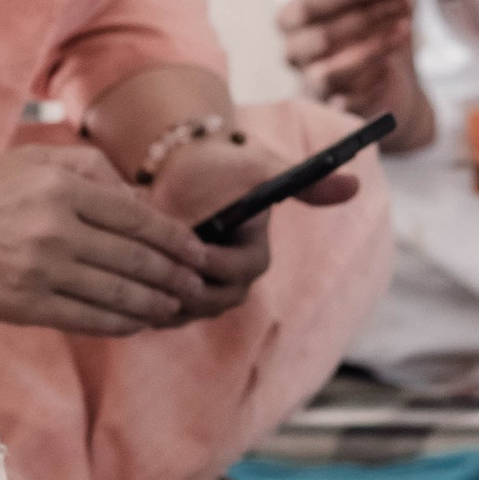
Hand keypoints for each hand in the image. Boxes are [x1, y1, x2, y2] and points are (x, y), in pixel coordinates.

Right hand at [0, 148, 227, 337]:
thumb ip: (88, 170)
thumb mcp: (28, 161)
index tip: (199, 252)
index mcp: (60, 185)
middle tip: (197, 285)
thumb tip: (140, 199)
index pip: (138, 217)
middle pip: (136, 258)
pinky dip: (120, 323)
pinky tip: (137, 324)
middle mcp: (55, 225)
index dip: (176, 240)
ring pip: (118, 292)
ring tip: (174, 308)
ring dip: (155, 304)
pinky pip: (88, 318)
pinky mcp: (23, 303)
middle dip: (175, 276)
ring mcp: (40, 268)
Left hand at [141, 124, 363, 320]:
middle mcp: (231, 280)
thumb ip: (306, 181)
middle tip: (157, 266)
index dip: (219, 265)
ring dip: (163, 298)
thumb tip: (354, 183)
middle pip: (215, 300)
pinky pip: (160, 313)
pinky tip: (123, 282)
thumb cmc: (223, 166)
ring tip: (137, 273)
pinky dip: (144, 304)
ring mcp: (202, 292)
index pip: (243, 272)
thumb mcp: (262, 166)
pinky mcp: (172, 297)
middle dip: (188, 288)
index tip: (195, 247)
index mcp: (253, 254)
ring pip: (185, 311)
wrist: (180, 170)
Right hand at [278, 0, 428, 139]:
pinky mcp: (335, 110)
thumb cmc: (370, 30)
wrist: (390, 78)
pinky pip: (348, 100)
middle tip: (401, 5)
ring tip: (404, 32)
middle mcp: (296, 54)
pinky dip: (373, 82)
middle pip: (322, 38)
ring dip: (374, 49)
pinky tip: (390, 69)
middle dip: (367, 18)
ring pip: (332, 71)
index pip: (305, 9)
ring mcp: (313, 85)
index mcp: (293, 22)